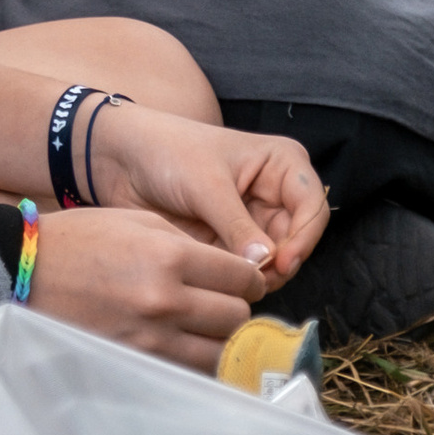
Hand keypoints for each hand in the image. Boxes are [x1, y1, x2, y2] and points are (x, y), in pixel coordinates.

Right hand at [31, 205, 273, 372]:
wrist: (24, 271)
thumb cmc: (80, 239)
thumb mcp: (138, 221)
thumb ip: (189, 244)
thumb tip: (231, 266)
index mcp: (170, 258)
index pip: (243, 278)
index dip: (251, 278)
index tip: (244, 279)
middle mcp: (165, 301)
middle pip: (237, 318)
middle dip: (236, 307)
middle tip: (223, 300)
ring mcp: (149, 338)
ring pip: (218, 353)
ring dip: (218, 339)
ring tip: (204, 327)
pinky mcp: (133, 361)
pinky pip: (184, 370)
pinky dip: (191, 359)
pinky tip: (181, 344)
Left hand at [83, 101, 328, 286]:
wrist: (120, 159)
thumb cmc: (166, 151)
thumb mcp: (206, 184)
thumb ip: (237, 225)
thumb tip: (265, 263)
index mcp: (280, 165)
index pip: (313, 207)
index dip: (304, 238)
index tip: (283, 262)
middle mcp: (273, 194)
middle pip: (296, 241)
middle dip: (279, 264)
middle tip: (253, 280)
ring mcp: (251, 222)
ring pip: (273, 263)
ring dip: (258, 277)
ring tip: (232, 281)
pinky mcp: (228, 244)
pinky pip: (245, 272)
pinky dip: (237, 281)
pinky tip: (218, 283)